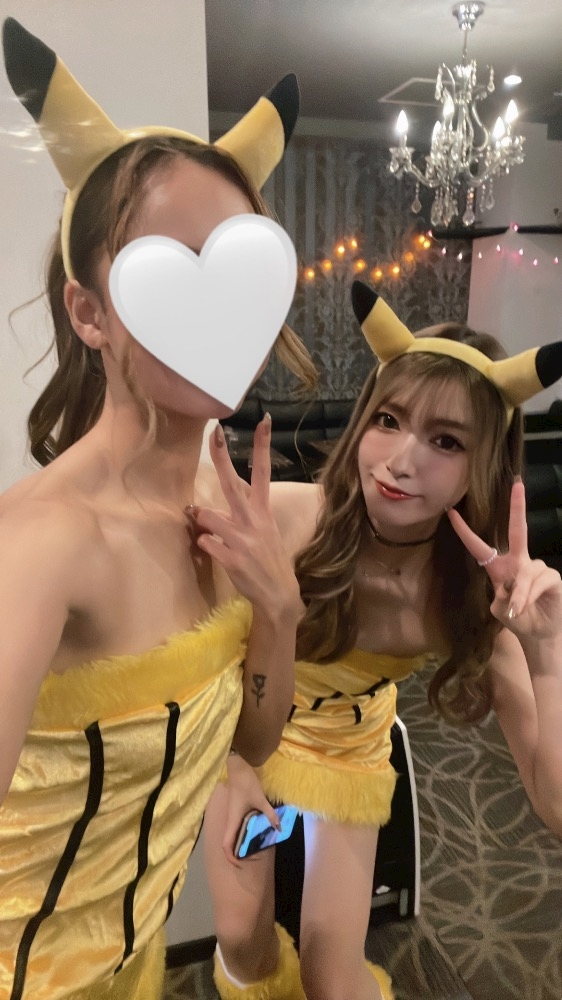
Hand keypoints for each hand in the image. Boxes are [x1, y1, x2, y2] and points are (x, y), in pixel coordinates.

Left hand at [188, 417, 300, 618]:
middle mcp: (254, 521)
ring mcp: (242, 539)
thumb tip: (209, 507)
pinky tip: (214, 552)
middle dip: (221, 458)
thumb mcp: (263, 532)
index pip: (263, 472)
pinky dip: (204, 546)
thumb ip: (242, 516)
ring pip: (207, 516)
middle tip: (214, 433)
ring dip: (201, 521)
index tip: (262, 420)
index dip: (262, 446)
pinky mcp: (231, 559)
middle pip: (232, 483)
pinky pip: (205, 543)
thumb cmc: (268, 560)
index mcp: (263, 511)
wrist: (278, 594)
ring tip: (207, 529)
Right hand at [222, 753, 280, 866]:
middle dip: (235, 852)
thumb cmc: (246, 784)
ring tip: (251, 847)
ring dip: (238, 842)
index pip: (226, 844)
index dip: (230, 857)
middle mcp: (230, 819)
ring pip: (231, 833)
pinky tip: (253, 830)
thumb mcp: (260, 799)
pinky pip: (236, 825)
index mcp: (233, 820)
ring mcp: (232, 814)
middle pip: (228, 841)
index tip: (239, 863)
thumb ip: (269, 814)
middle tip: (248, 858)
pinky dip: (241, 832)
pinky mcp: (235, 809)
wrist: (238, 767)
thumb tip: (279, 828)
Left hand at [448, 479, 561, 641]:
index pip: (478, 546)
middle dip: (517, 507)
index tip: (450, 512)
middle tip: (517, 484)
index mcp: (499, 567)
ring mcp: (537, 567)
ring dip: (520, 594)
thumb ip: (501, 598)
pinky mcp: (552, 577)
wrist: (539, 633)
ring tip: (517, 610)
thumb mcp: (500, 610)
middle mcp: (519, 561)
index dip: (464, 531)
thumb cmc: (517, 618)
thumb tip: (512, 588)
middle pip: (518, 530)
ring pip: (525, 573)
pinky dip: (530, 595)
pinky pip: (539, 581)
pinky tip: (529, 605)